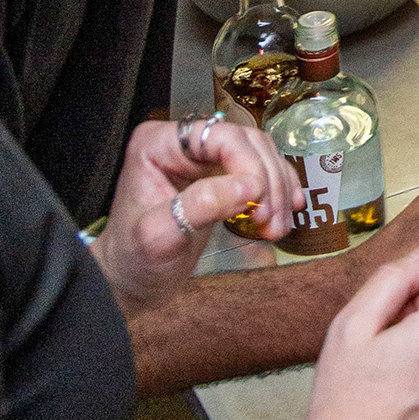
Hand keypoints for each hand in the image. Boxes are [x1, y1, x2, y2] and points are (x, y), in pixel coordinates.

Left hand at [97, 115, 299, 313]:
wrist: (132, 282)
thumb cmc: (133, 261)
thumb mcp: (159, 237)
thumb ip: (201, 206)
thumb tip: (251, 188)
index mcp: (158, 143)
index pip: (219, 137)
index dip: (248, 164)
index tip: (259, 204)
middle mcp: (183, 142)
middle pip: (246, 143)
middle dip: (267, 182)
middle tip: (270, 223)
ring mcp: (204, 158)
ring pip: (260, 155)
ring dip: (277, 190)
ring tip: (275, 228)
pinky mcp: (220, 177)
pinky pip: (261, 172)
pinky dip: (279, 191)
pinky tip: (286, 213)